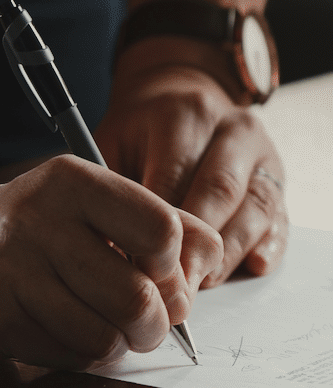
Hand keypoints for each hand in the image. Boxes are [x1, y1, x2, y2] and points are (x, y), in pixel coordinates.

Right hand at [0, 157, 222, 368]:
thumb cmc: (39, 227)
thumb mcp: (95, 202)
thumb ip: (162, 224)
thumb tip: (201, 275)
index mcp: (71, 182)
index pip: (161, 231)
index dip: (174, 265)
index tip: (158, 271)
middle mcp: (37, 223)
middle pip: (137, 299)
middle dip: (156, 324)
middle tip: (146, 321)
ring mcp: (11, 274)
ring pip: (105, 339)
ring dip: (117, 344)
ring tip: (104, 325)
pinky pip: (69, 358)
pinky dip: (81, 354)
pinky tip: (64, 330)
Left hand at [97, 47, 286, 285]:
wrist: (179, 101)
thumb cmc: (138, 134)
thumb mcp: (112, 144)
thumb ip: (111, 188)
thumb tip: (107, 246)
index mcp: (184, 116)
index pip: (174, 177)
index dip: (157, 228)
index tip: (138, 265)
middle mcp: (232, 130)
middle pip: (219, 192)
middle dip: (195, 246)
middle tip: (172, 286)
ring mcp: (262, 155)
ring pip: (254, 208)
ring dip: (228, 253)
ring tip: (200, 284)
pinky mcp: (277, 180)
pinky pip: (280, 216)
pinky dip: (268, 246)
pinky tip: (251, 266)